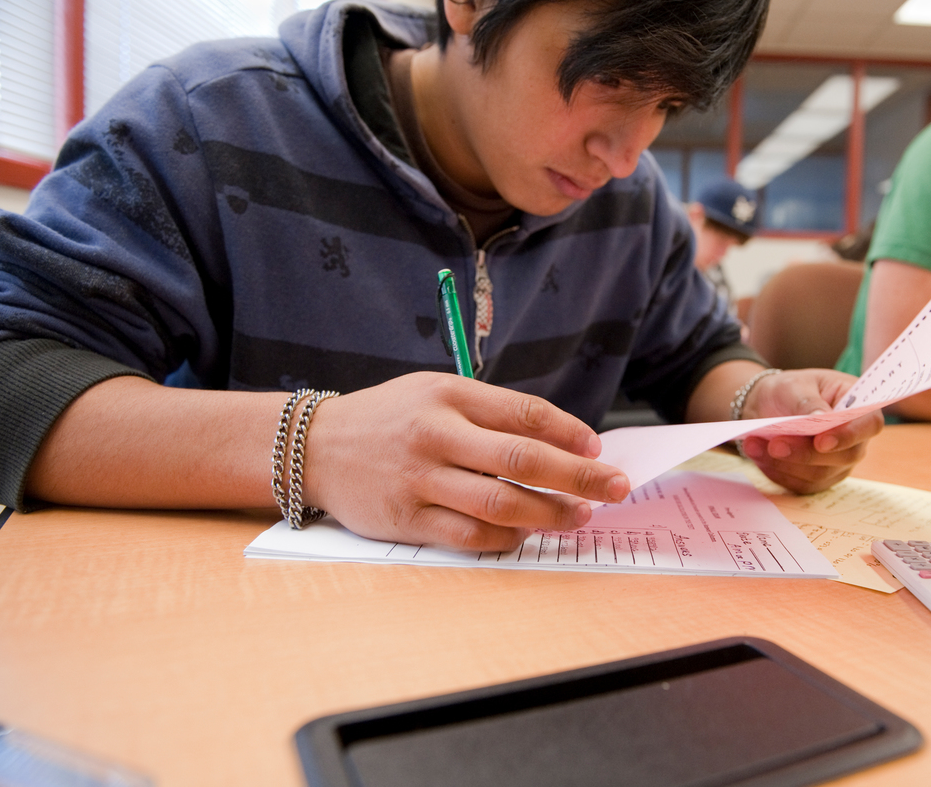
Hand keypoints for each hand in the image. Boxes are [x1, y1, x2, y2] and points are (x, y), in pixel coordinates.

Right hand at [301, 373, 629, 549]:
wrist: (315, 447)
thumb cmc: (390, 418)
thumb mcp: (436, 392)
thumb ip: (490, 412)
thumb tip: (561, 441)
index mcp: (448, 395)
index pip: (524, 413)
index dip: (570, 432)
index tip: (598, 447)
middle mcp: (435, 435)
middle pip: (522, 459)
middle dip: (579, 476)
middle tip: (615, 487)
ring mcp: (420, 480)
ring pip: (500, 504)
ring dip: (550, 514)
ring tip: (580, 518)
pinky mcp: (407, 520)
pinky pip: (469, 536)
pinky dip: (506, 539)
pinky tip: (528, 534)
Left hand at [739, 369, 883, 493]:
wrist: (767, 406)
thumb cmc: (789, 390)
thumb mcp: (794, 386)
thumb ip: (808, 402)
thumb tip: (821, 418)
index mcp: (858, 405)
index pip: (870, 424)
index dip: (850, 435)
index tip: (821, 441)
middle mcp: (855, 438)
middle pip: (844, 456)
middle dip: (806, 453)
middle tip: (774, 444)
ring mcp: (839, 462)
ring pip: (819, 474)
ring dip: (784, 463)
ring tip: (753, 444)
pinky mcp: (818, 478)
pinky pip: (801, 484)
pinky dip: (776, 471)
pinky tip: (757, 454)